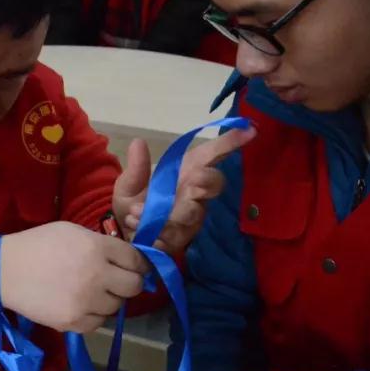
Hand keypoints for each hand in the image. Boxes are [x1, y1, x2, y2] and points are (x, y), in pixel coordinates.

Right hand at [0, 222, 147, 332]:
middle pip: (133, 287)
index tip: (134, 268)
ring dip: (108, 300)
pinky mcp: (73, 322)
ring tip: (89, 292)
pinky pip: (98, 323)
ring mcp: (86, 302)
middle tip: (114, 282)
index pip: (136, 260)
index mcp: (97, 248)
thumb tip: (129, 259)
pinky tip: (79, 305)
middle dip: (128, 283)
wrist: (4, 271)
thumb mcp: (73, 232)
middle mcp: (96, 275)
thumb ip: (102, 244)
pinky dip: (93, 316)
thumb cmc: (39, 245)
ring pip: (117, 307)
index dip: (138, 264)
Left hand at [117, 125, 256, 255]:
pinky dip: (153, 230)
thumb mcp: (128, 185)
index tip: (249, 130)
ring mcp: (190, 218)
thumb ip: (136, 168)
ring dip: (167, 212)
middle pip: (214, 183)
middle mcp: (194, 194)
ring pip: (194, 212)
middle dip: (205, 180)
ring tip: (136, 212)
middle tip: (190, 180)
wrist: (120, 238)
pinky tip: (135, 224)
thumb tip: (138, 143)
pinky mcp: (181, 240)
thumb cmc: (132, 205)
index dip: (230, 142)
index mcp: (185, 173)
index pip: (212, 155)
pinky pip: (175, 235)